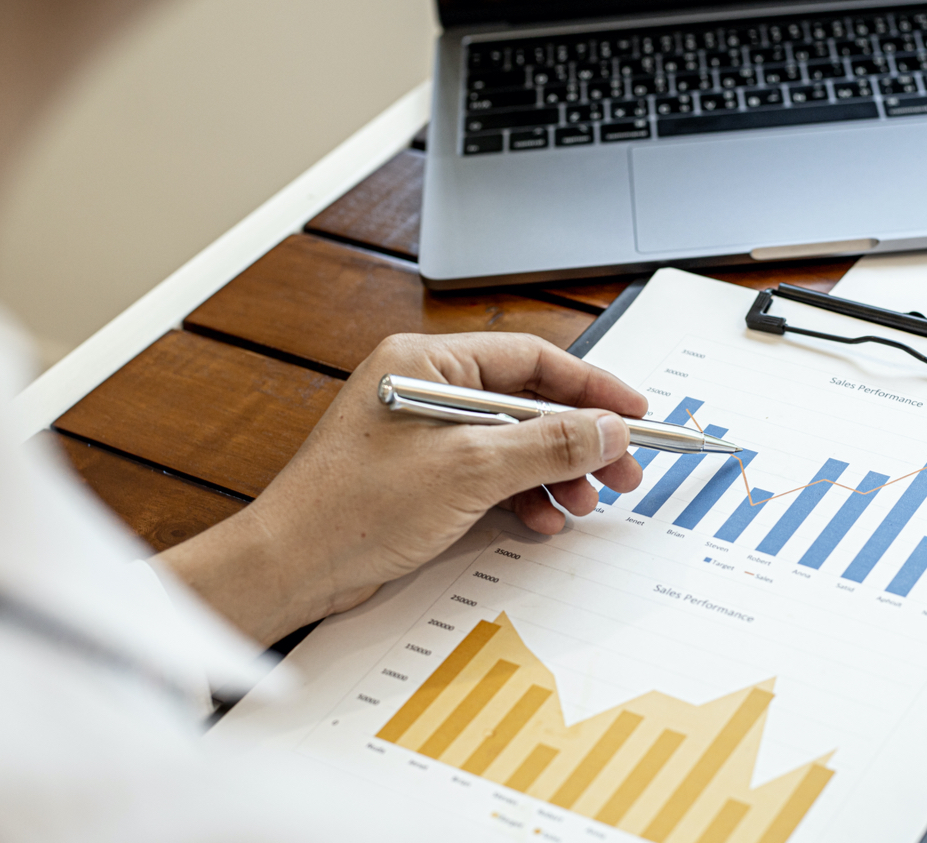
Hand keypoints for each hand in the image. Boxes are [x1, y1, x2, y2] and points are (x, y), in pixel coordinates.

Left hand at [154, 333, 646, 644]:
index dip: (590, 385)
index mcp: (426, 363)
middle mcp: (426, 389)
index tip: (633, 411)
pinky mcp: (423, 476)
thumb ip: (546, 444)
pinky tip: (541, 519)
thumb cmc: (352, 508)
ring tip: (582, 504)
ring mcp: (424, 435)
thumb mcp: (469, 470)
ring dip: (554, 473)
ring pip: (515, 443)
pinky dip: (522, 495)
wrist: (293, 568)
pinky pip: (491, 474)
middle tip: (621, 470)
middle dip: (578, 440)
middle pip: (528, 403)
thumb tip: (607, 428)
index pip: (530, 359)